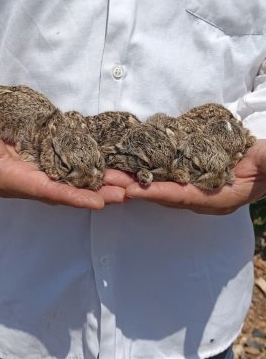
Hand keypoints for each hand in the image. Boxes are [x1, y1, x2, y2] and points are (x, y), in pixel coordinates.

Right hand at [0, 117, 132, 208]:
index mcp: (10, 179)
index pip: (45, 191)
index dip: (72, 197)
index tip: (99, 202)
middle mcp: (28, 181)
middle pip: (67, 190)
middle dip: (97, 193)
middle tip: (128, 193)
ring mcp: (38, 172)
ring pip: (74, 181)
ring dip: (102, 184)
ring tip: (130, 185)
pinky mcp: (45, 160)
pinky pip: (73, 167)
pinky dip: (94, 169)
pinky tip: (114, 167)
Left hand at [110, 140, 265, 214]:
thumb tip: (263, 159)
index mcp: (222, 198)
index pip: (186, 195)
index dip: (159, 192)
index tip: (134, 189)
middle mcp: (206, 200)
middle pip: (165, 195)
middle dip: (137, 189)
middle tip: (109, 182)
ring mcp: (199, 192)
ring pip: (161, 189)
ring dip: (136, 182)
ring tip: (109, 175)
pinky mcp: (193, 182)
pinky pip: (165, 181)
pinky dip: (146, 175)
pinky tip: (128, 168)